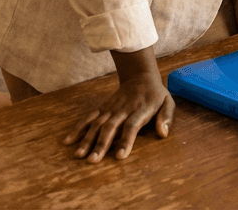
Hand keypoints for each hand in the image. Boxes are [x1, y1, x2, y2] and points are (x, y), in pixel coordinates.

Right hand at [64, 47, 173, 162]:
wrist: (140, 77)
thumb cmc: (156, 95)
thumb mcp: (168, 102)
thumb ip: (166, 117)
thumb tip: (163, 133)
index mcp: (140, 110)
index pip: (131, 126)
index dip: (125, 141)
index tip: (120, 156)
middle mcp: (123, 110)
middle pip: (110, 127)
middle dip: (101, 144)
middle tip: (93, 160)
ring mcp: (111, 108)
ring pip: (97, 124)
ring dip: (87, 139)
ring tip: (79, 155)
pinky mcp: (103, 108)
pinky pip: (89, 117)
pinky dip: (78, 128)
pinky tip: (69, 140)